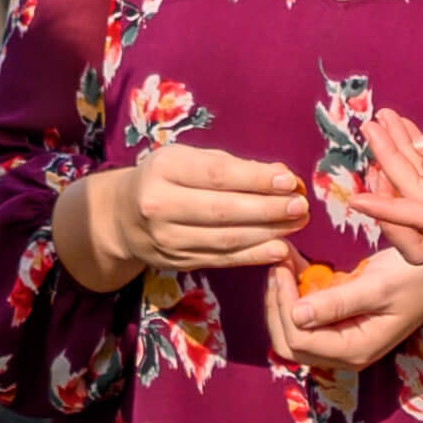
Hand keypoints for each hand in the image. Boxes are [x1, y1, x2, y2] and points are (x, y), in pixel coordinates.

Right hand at [52, 144, 307, 291]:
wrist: (122, 217)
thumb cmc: (166, 178)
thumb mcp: (187, 160)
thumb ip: (230, 166)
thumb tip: (280, 177)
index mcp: (163, 170)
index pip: (216, 175)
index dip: (256, 179)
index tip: (290, 181)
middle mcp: (159, 205)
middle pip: (222, 210)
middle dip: (267, 210)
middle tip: (301, 207)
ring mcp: (166, 238)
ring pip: (224, 239)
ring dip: (267, 234)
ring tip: (296, 226)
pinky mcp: (177, 261)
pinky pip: (221, 259)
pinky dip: (253, 256)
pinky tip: (279, 249)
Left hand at [263, 246, 422, 372]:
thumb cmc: (415, 279)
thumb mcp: (378, 287)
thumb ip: (338, 303)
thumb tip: (296, 315)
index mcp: (355, 350)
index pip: (299, 341)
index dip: (282, 306)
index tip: (281, 268)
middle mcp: (343, 351)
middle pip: (288, 342)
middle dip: (276, 305)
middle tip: (276, 265)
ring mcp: (339, 338)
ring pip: (292, 328)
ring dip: (282, 297)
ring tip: (283, 260)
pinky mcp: (337, 321)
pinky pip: (305, 314)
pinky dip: (294, 290)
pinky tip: (294, 263)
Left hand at [358, 109, 422, 264]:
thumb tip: (421, 146)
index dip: (388, 210)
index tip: (356, 200)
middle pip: (417, 203)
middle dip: (390, 163)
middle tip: (372, 126)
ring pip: (422, 196)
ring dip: (400, 160)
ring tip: (384, 123)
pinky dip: (418, 161)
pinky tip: (405, 131)